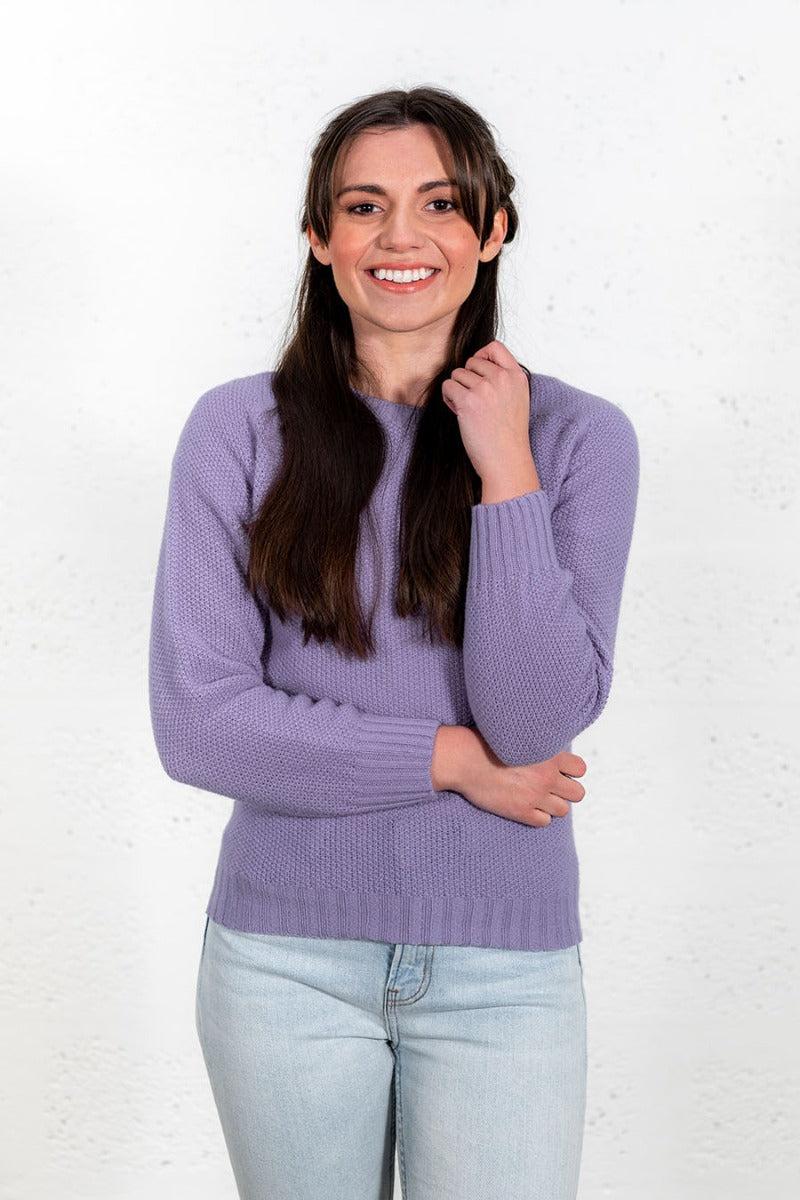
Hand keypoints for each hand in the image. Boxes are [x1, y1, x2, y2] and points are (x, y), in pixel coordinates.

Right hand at [431, 726, 585, 827]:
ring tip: (537, 797)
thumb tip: (547, 742)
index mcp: (549, 754)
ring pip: (563, 810)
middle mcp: (546, 776)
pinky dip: (537, 816)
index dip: (571, 771)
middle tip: (549, 787)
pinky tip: (525, 806)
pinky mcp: (521, 811)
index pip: (580, 769)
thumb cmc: (485, 742)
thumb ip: (538, 741)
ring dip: (552, 804)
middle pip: (577, 793)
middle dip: (565, 790)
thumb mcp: (517, 733)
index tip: (559, 771)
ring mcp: (535, 795)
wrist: (463, 759)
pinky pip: (544, 821)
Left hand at [441, 341, 539, 500]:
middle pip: (471, 362)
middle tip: (473, 401)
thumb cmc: (508, 436)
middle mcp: (502, 379)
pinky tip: (458, 413)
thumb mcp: (517, 399)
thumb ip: (503, 380)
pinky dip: (448, 399)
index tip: (478, 372)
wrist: (506, 461)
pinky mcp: (469, 402)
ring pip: (457, 374)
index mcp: (517, 377)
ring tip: (468, 410)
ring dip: (457, 390)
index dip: (481, 356)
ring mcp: (486, 389)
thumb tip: (477, 365)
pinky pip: (447, 386)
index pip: (494, 347)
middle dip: (467, 379)